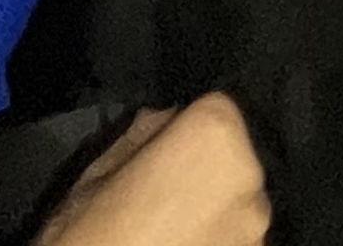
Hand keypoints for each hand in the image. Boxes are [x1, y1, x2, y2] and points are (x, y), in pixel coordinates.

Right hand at [37, 95, 267, 245]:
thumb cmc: (84, 242)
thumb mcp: (95, 179)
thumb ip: (143, 135)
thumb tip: (168, 115)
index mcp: (214, 135)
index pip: (217, 111)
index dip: (188, 132)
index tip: (163, 157)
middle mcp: (250, 175)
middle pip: (236, 160)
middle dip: (206, 175)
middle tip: (163, 206)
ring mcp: (258, 228)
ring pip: (240, 206)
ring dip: (215, 216)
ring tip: (171, 239)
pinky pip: (239, 243)